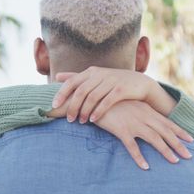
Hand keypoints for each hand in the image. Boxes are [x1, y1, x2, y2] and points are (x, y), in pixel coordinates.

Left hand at [52, 66, 176, 123]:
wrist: (140, 83)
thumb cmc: (113, 82)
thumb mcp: (95, 77)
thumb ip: (77, 77)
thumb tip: (57, 76)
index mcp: (92, 72)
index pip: (72, 82)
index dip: (62, 93)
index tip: (53, 105)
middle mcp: (100, 74)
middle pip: (81, 91)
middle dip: (73, 106)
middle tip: (69, 119)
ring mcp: (111, 81)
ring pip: (92, 97)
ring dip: (85, 111)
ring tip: (81, 122)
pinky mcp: (121, 89)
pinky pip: (106, 101)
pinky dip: (98, 111)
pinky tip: (93, 119)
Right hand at [95, 100, 192, 169]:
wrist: (93, 97)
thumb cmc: (111, 103)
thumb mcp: (129, 106)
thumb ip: (140, 113)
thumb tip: (149, 123)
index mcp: (146, 110)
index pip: (167, 122)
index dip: (180, 132)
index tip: (191, 141)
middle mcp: (143, 116)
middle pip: (165, 132)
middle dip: (178, 144)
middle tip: (189, 156)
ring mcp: (132, 122)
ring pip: (154, 138)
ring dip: (165, 151)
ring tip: (175, 161)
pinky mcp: (120, 129)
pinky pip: (132, 146)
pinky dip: (139, 157)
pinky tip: (145, 167)